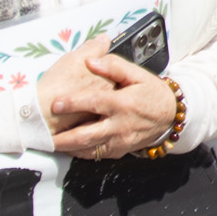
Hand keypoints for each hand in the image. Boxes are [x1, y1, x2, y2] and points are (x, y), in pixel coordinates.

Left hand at [45, 41, 177, 158]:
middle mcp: (120, 125)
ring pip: (89, 149)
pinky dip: (80, 152)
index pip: (94, 102)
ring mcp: (119, 141)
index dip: (73, 103)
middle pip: (86, 135)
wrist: (171, 116)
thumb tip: (92, 60)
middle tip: (45, 135)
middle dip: (63, 137)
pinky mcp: (119, 151)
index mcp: (123, 103)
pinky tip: (70, 147)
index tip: (56, 104)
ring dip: (69, 148)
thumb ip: (114, 66)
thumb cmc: (152, 93)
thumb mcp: (138, 74)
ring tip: (52, 143)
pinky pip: (96, 155)